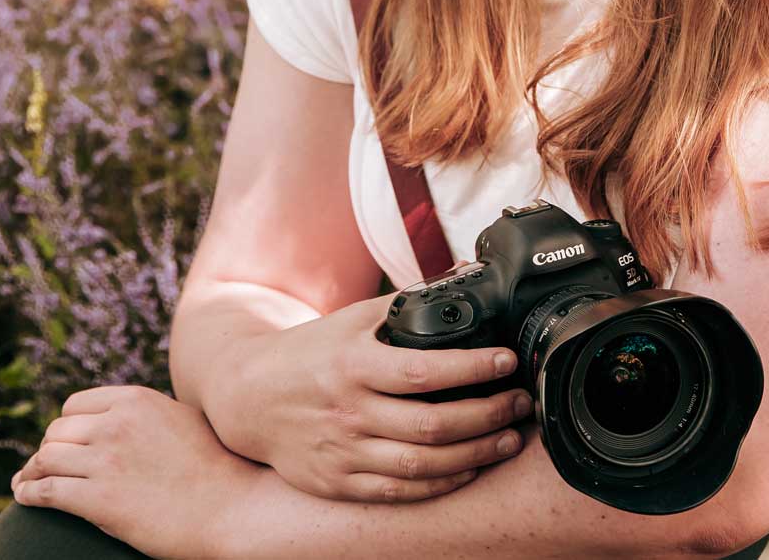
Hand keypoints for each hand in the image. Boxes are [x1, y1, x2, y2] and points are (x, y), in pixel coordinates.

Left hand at [12, 385, 256, 559]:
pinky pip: (45, 491)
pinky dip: (28, 493)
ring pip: (46, 459)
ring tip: (28, 482)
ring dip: (34, 472)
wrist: (234, 507)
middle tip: (47, 468)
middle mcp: (115, 424)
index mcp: (135, 401)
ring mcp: (105, 461)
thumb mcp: (182, 420)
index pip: (75, 405)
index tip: (66, 444)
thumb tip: (126, 415)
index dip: (66, 426)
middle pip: (56, 431)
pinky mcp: (98, 500)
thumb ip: (148, 413)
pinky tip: (24, 497)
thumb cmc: (217, 468)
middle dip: (51, 450)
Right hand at [220, 291, 532, 502]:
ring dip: (476, 453)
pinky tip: (469, 467)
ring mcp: (344, 452)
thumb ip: (403, 303)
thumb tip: (460, 278)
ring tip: (508, 438)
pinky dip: (441, 483)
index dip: (473, 370)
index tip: (508, 361)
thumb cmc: (307, 354)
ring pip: (422, 464)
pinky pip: (401, 491)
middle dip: (488, 415)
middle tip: (520, 403)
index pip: (424, 371)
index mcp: (352, 365)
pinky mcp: (340, 483)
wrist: (247, 398)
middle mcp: (349, 412)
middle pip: (432, 424)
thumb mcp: (349, 320)